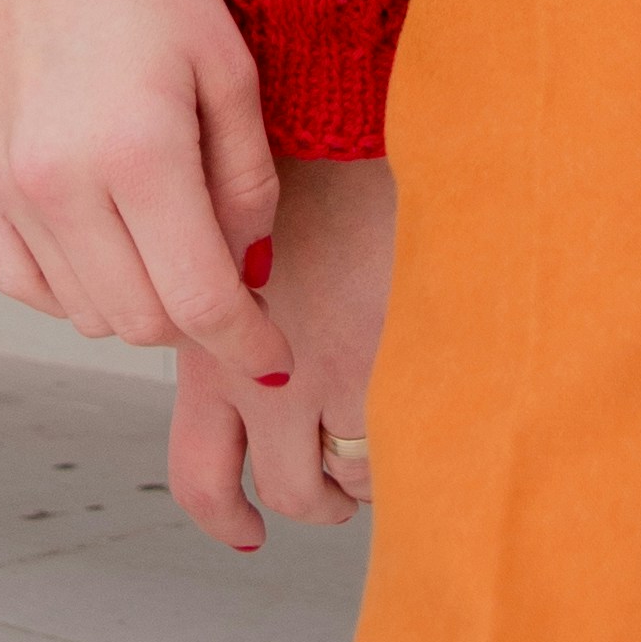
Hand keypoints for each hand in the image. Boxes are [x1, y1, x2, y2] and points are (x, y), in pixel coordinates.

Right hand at [0, 0, 276, 382]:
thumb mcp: (231, 68)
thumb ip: (248, 182)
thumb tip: (249, 271)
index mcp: (137, 153)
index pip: (200, 302)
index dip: (249, 346)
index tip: (276, 361)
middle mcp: (62, 184)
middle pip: (143, 323)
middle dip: (201, 323)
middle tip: (232, 280)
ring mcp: (11, 189)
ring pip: (87, 315)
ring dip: (143, 307)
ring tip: (174, 247)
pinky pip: (29, 285)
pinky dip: (78, 291)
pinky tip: (112, 246)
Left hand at [168, 151, 395, 555]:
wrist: (353, 112)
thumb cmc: (307, 158)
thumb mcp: (242, 239)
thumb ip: (241, 305)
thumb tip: (253, 345)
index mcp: (210, 347)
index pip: (202, 474)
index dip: (227, 515)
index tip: (246, 529)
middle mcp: (259, 377)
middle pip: (283, 492)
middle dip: (313, 502)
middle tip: (334, 494)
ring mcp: (328, 378)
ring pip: (347, 480)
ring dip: (369, 477)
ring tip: (397, 443)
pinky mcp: (387, 363)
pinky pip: (403, 449)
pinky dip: (419, 448)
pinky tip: (438, 409)